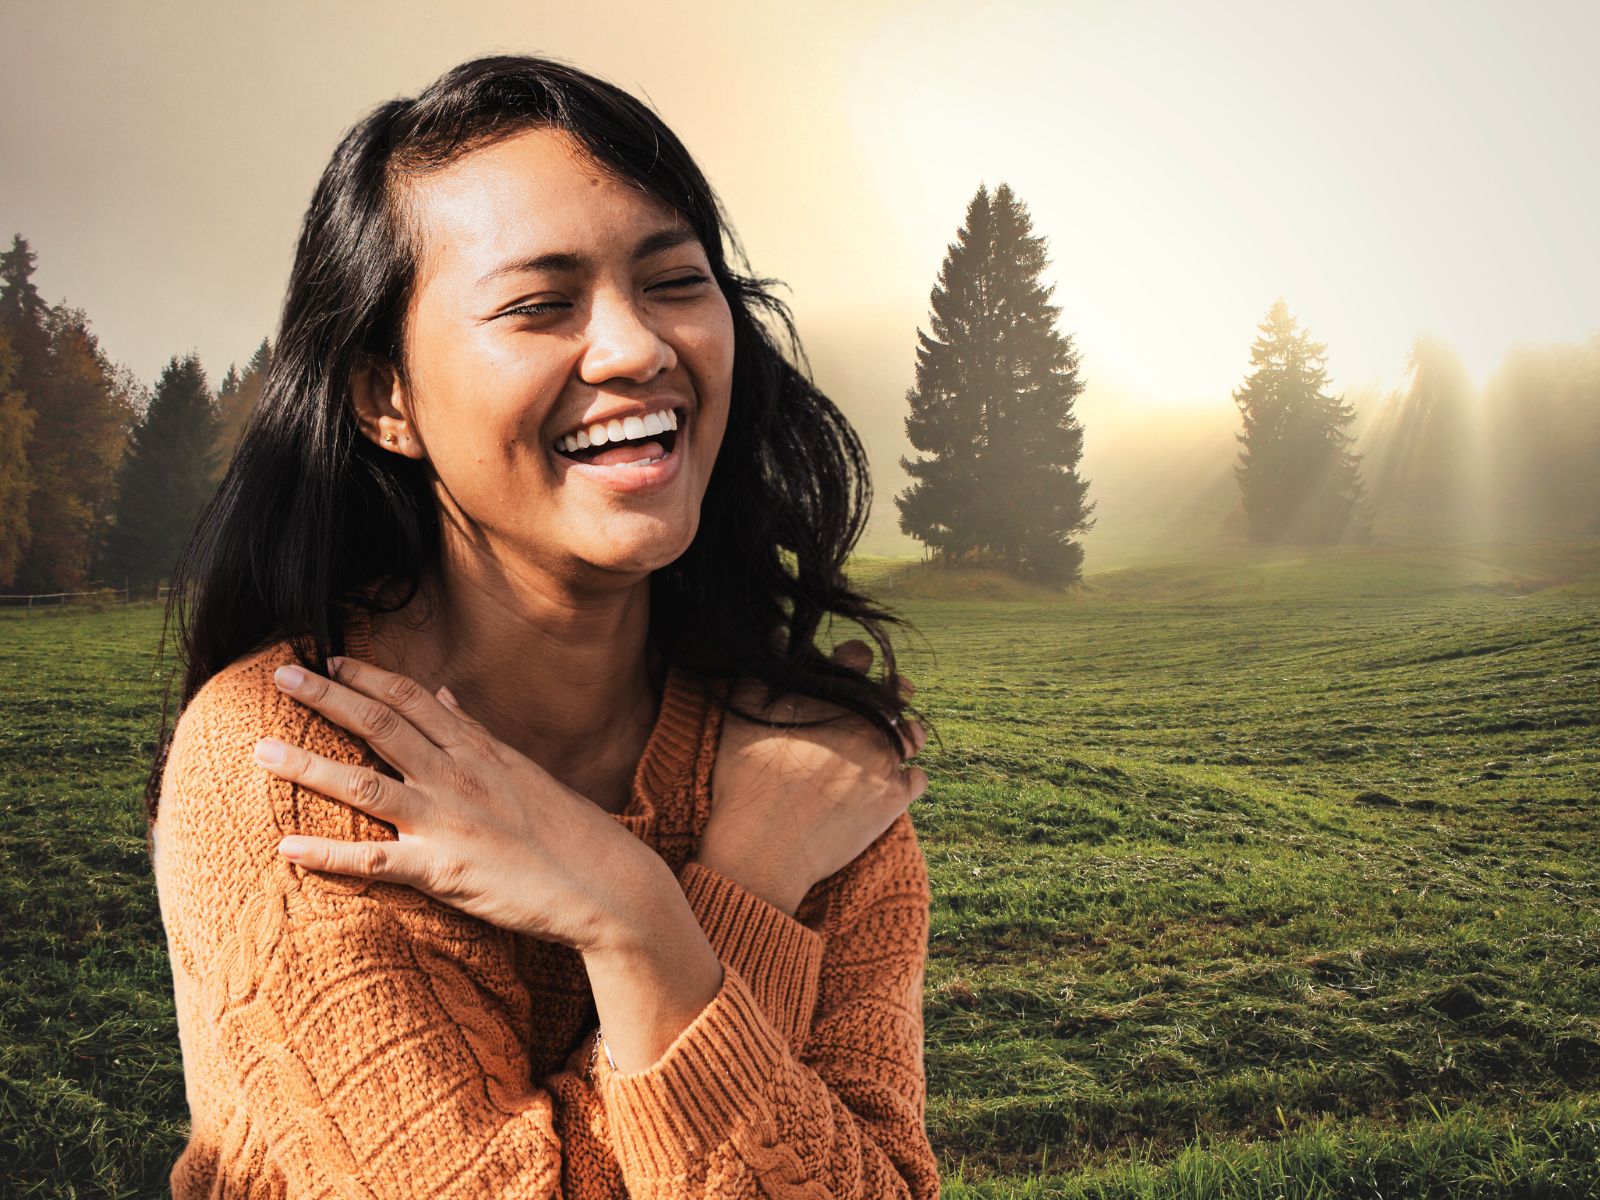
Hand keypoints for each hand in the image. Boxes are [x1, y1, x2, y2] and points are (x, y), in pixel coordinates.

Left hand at [256, 656, 667, 953]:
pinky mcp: (445, 871)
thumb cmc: (569, 829)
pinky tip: (286, 847)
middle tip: (281, 673)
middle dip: (327, 697)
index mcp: (480, 750)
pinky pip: (376, 862)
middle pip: (381, 727)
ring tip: (260, 747)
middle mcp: (460, 777)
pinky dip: (329, 855)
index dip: (368, 676)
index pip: (414, 700)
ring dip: (309, 765)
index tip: (330, 658)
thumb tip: (446, 696)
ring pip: (365, 785)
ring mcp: (450, 822)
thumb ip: (477, 734)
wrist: (607, 884)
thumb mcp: (524, 770)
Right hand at [701, 640, 927, 914]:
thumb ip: (764, 670)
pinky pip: (917, 779)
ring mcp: (885, 762)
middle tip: (880, 701)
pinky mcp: (894, 800)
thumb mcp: (744, 714)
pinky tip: (892, 779)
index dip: (856, 659)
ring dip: (905, 733)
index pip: (859, 659)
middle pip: (896, 695)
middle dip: (890, 693)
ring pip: (913, 735)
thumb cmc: (746, 779)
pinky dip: (908, 777)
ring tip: (889, 739)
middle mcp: (868, 723)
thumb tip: (780, 633)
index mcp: (836, 697)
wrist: (763, 847)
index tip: (851, 666)